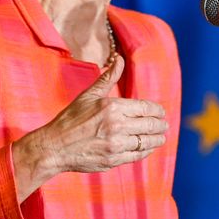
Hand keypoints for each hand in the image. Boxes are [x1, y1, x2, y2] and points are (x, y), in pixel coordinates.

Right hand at [12, 54, 167, 200]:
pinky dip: (146, 151)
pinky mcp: (114, 160)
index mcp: (113, 107)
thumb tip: (119, 58)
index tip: (161, 112)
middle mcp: (117, 126)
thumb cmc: (70, 119)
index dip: (157, 110)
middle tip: (164, 125)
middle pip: (150, 125)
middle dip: (161, 125)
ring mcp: (116, 144)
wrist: (54, 147)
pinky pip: (137, 155)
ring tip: (161, 137)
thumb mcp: (89, 95)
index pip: (146, 108)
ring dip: (157, 139)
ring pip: (147, 141)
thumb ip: (108, 78)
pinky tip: (148, 148)